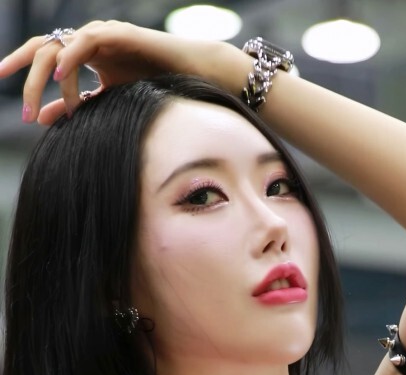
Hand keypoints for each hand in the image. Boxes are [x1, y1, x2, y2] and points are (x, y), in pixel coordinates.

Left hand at [0, 20, 241, 127]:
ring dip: (45, 78)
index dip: (20, 65)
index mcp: (85, 54)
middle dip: (22, 71)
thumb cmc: (158, 90)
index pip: (43, 54)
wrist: (195, 77)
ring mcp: (103, 35)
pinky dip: (70, 57)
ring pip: (60, 47)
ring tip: (36, 107)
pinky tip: (60, 75)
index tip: (0, 80)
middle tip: (20, 108)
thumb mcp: (107, 103)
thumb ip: (76, 107)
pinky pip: (86, 42)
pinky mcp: (120, 35)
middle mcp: (89, 41)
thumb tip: (42, 118)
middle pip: (44, 49)